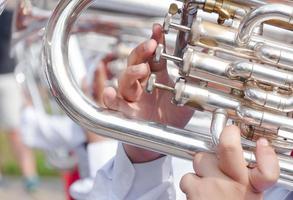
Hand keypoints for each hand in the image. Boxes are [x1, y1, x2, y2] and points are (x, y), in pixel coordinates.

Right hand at [102, 24, 193, 161]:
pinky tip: (111, 93)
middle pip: (135, 62)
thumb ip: (195, 85)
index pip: (153, 55)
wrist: (163, 138)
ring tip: (142, 70)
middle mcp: (142, 83)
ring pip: (124, 79)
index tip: (158, 28)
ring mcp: (131, 96)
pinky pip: (113, 104)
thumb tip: (213, 72)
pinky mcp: (124, 111)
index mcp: (156, 76)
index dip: (155, 41)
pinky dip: (110, 98)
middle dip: (142, 52)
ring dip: (131, 72)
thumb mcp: (186, 99)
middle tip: (151, 45)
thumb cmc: (172, 117)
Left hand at [180, 125, 278, 199]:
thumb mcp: (250, 194)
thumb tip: (261, 146)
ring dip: (202, 168)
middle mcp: (235, 187)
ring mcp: (213, 187)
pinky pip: (188, 176)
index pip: (266, 170)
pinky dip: (191, 183)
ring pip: (202, 158)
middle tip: (226, 141)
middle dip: (224, 140)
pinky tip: (199, 193)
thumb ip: (253, 173)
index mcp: (252, 189)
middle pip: (228, 147)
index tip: (256, 142)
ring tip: (209, 183)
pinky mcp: (194, 190)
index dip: (264, 153)